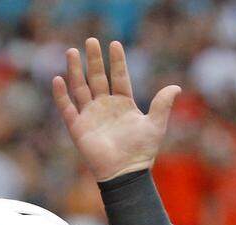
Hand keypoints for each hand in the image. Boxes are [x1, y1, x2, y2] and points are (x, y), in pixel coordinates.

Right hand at [52, 38, 180, 181]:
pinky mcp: (78, 127)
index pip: (119, 77)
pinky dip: (61, 95)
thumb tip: (177, 87)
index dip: (117, 62)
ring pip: (80, 88)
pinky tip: (58, 79)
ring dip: (75, 70)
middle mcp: (105, 107)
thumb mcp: (155, 125)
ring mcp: (90, 116)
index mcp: (123, 104)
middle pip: (97, 78)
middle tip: (91, 41)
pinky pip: (67, 108)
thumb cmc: (141, 152)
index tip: (114, 44)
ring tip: (72, 51)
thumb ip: (163, 105)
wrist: (126, 173)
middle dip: (94, 60)